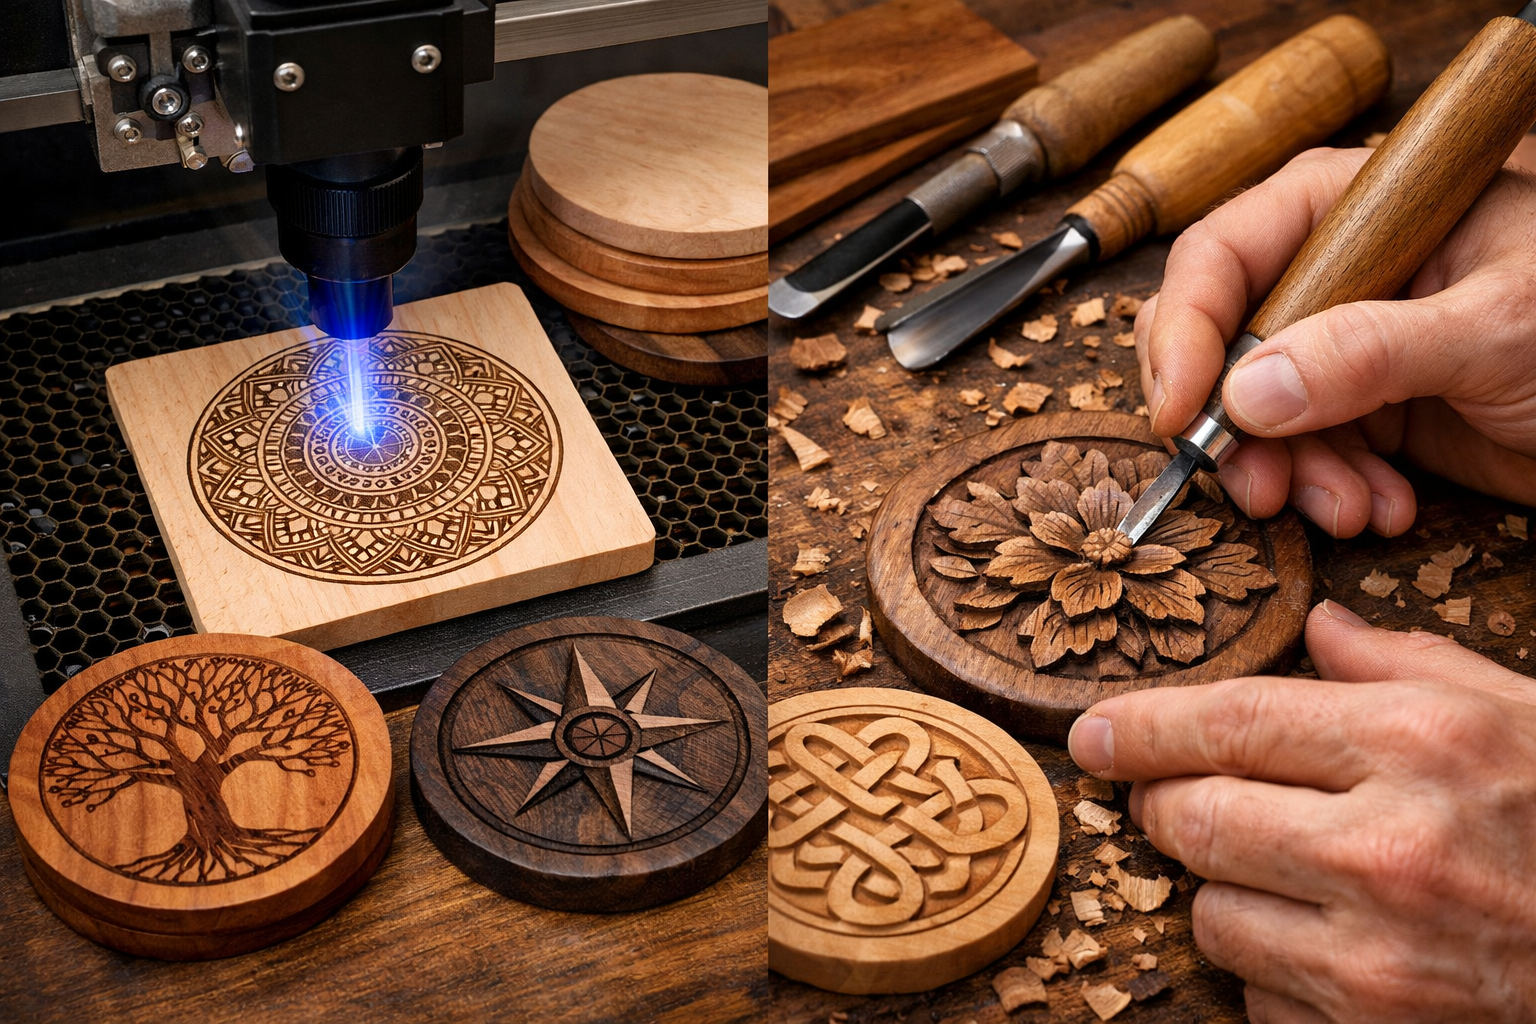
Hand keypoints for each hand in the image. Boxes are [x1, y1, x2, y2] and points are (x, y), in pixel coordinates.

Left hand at [1067, 600, 1535, 1022]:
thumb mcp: (1516, 714)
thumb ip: (1404, 665)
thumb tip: (1319, 626)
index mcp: (1419, 744)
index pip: (1225, 721)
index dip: (1139, 725)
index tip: (1094, 732)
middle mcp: (1386, 848)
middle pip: (1191, 817)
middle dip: (1166, 804)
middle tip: (1177, 797)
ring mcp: (1377, 957)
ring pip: (1211, 912)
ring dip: (1226, 889)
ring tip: (1290, 873)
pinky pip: (1259, 993)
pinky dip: (1275, 967)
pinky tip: (1335, 944)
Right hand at [1134, 145, 1535, 537]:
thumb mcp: (1494, 327)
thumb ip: (1370, 351)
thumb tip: (1248, 391)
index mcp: (1355, 211)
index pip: (1222, 255)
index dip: (1184, 332)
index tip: (1182, 413)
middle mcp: (1337, 274)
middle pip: (1222, 342)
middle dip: (1235, 426)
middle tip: (1257, 485)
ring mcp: (1349, 344)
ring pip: (1256, 414)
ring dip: (1291, 475)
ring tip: (1348, 510)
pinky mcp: (1367, 408)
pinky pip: (1307, 454)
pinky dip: (1330, 492)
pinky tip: (1381, 509)